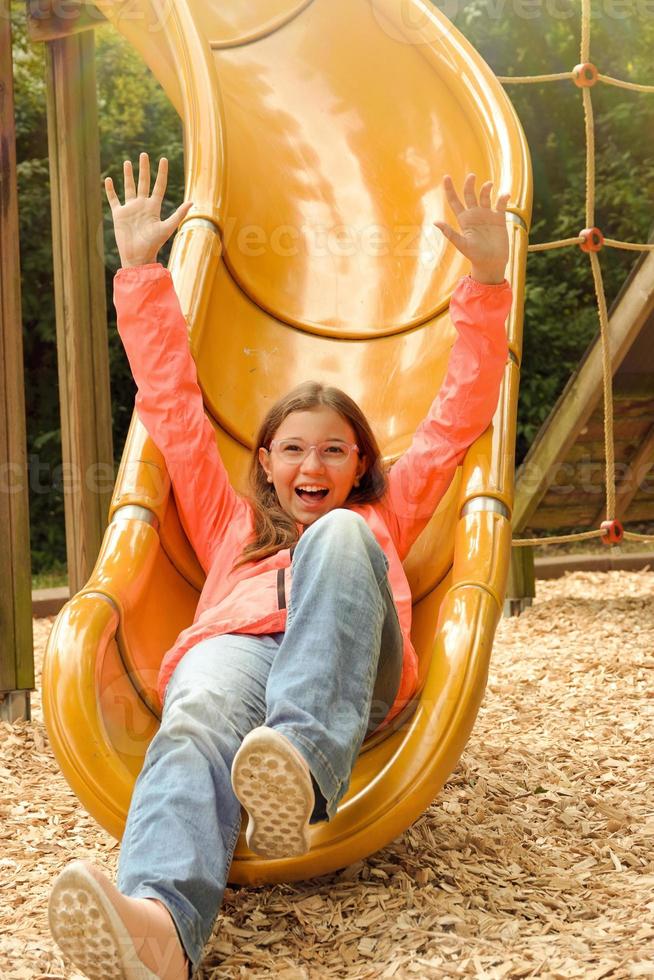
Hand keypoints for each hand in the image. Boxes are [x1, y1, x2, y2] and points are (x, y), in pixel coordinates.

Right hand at [105, 153, 192, 267]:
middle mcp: (142, 205)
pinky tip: (109, 180)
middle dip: (144, 168)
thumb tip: (192, 202)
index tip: (163, 159)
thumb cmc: (153, 245)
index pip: (159, 186)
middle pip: (144, 182)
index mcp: (154, 207)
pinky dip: (111, 190)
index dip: (161, 173)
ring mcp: (130, 209)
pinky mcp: (119, 214)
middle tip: (144, 154)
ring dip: (128, 175)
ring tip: (127, 162)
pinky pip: (114, 199)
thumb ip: (178, 215)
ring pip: (129, 187)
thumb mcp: (167, 228)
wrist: (137, 256)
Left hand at [434, 174, 509, 284]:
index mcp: (463, 220)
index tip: (446, 177)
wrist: (491, 263)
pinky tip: (504, 195)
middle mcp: (474, 215)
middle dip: (469, 184)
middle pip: (470, 194)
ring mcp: (487, 215)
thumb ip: (450, 233)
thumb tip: (435, 222)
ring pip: (485, 196)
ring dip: (486, 189)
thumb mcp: (461, 244)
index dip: (449, 189)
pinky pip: (500, 204)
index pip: (454, 201)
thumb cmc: (475, 256)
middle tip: (471, 176)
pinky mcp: (499, 218)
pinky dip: (502, 198)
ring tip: (489, 185)